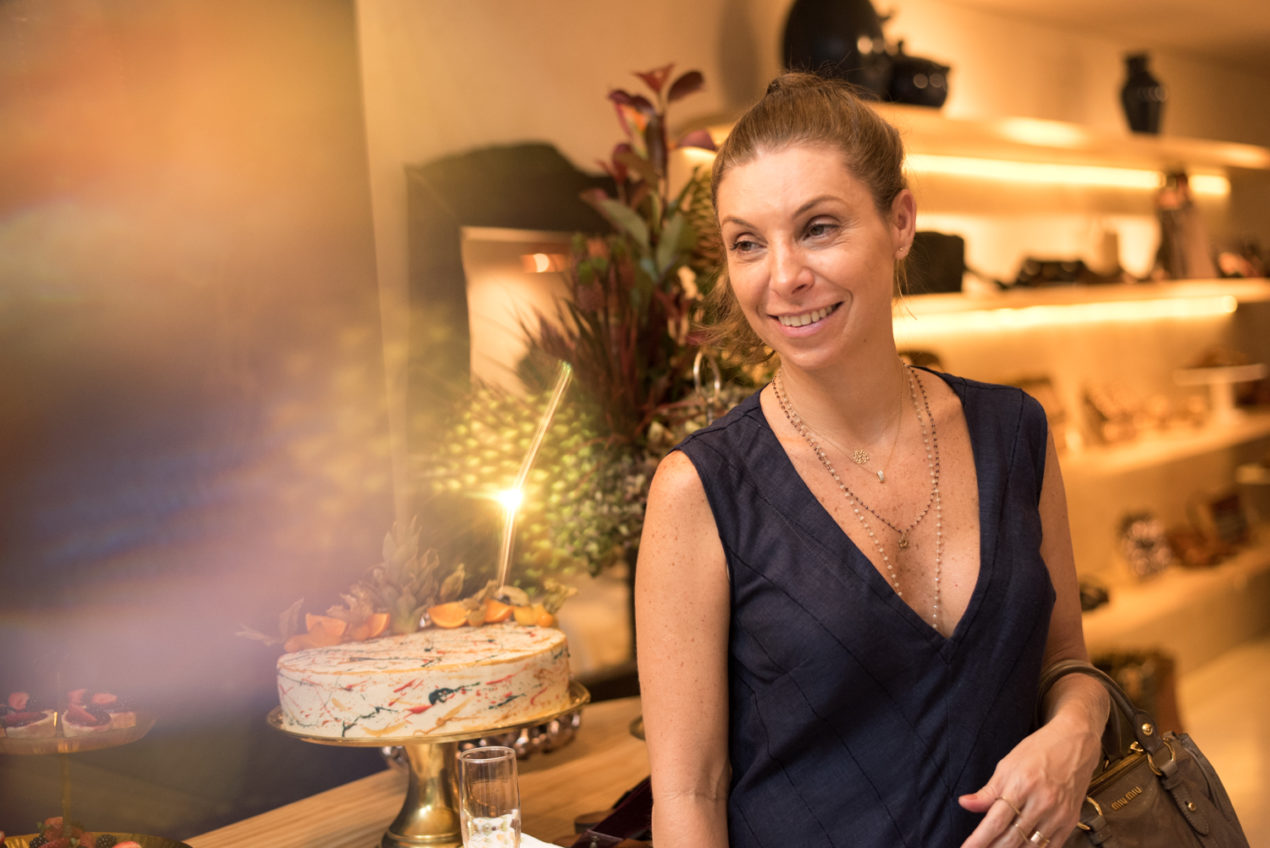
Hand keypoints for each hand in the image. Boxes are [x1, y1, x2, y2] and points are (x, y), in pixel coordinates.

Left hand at [956, 716, 1098, 847]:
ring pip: (1031, 847)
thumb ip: (987, 791)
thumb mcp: (1007, 765)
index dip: (979, 839)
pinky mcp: (1070, 822)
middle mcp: (1041, 803)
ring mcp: (1058, 814)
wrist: (1076, 743)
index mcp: (1021, 785)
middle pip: (1012, 838)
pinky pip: (1051, 847)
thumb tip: (965, 804)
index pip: (995, 821)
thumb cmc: (1039, 751)